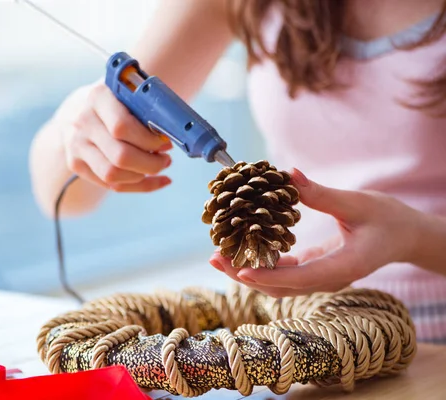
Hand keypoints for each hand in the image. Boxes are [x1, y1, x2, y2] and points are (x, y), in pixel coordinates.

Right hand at [54, 80, 172, 191]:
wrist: (77, 110)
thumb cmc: (114, 101)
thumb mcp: (127, 92)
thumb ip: (147, 106)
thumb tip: (174, 130)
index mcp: (98, 97)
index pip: (122, 127)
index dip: (148, 140)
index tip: (166, 142)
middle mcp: (83, 122)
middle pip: (120, 156)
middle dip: (150, 163)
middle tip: (166, 159)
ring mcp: (77, 146)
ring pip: (113, 175)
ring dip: (143, 176)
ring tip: (158, 166)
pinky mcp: (76, 164)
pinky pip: (111, 185)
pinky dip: (138, 186)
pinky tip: (154, 181)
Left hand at [209, 168, 422, 297]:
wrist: (404, 236)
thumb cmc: (387, 219)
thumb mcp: (358, 203)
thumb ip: (322, 194)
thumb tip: (289, 175)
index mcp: (344, 267)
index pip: (302, 278)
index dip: (269, 276)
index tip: (241, 272)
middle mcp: (329, 279)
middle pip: (281, 286)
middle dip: (245, 275)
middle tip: (215, 258)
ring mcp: (320, 277)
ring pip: (278, 284)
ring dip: (247, 272)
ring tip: (218, 256)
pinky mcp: (314, 270)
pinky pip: (283, 273)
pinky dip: (260, 264)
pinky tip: (240, 250)